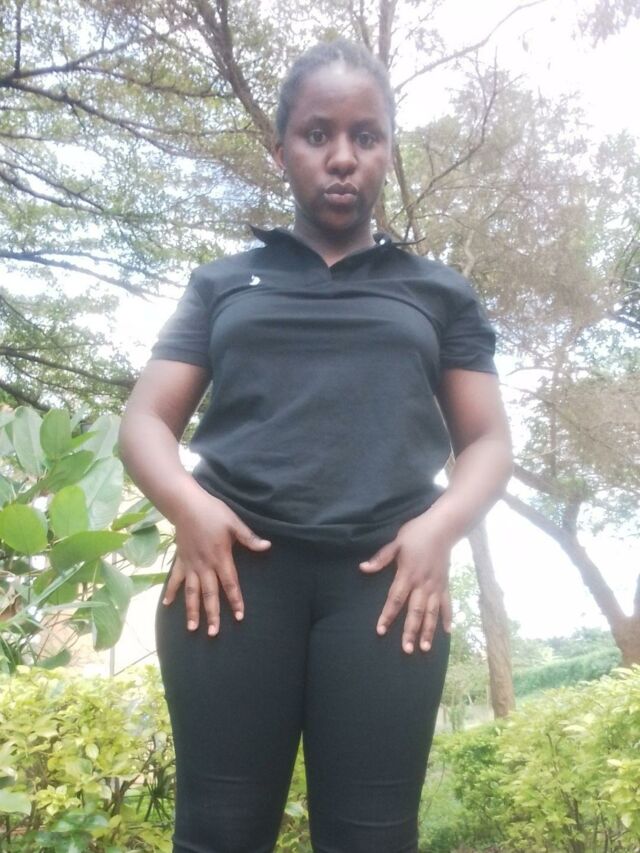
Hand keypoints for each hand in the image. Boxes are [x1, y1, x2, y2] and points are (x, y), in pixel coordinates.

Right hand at [162, 488, 270, 635]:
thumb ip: (249, 538)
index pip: (230, 584)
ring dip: (192, 610)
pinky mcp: (180, 559)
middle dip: (212, 614)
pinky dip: (170, 591)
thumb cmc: (212, 512)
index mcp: (220, 558)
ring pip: (191, 592)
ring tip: (192, 628)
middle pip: (209, 594)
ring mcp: (190, 564)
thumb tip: (267, 546)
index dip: (235, 600)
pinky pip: (174, 578)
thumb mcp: (234, 523)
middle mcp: (204, 565)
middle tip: (213, 633)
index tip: (239, 616)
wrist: (186, 504)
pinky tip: (167, 605)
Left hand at [359, 514, 452, 653]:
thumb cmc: (416, 533)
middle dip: (410, 631)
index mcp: (408, 574)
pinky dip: (447, 617)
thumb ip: (381, 557)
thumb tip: (363, 568)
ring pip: (432, 612)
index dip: (387, 615)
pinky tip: (447, 632)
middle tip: (406, 650)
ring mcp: (436, 585)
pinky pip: (447, 604)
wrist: (443, 527)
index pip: (395, 599)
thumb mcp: (396, 542)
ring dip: (428, 631)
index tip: (381, 630)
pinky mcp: (445, 584)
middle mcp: (423, 584)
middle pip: (415, 611)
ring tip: (424, 648)